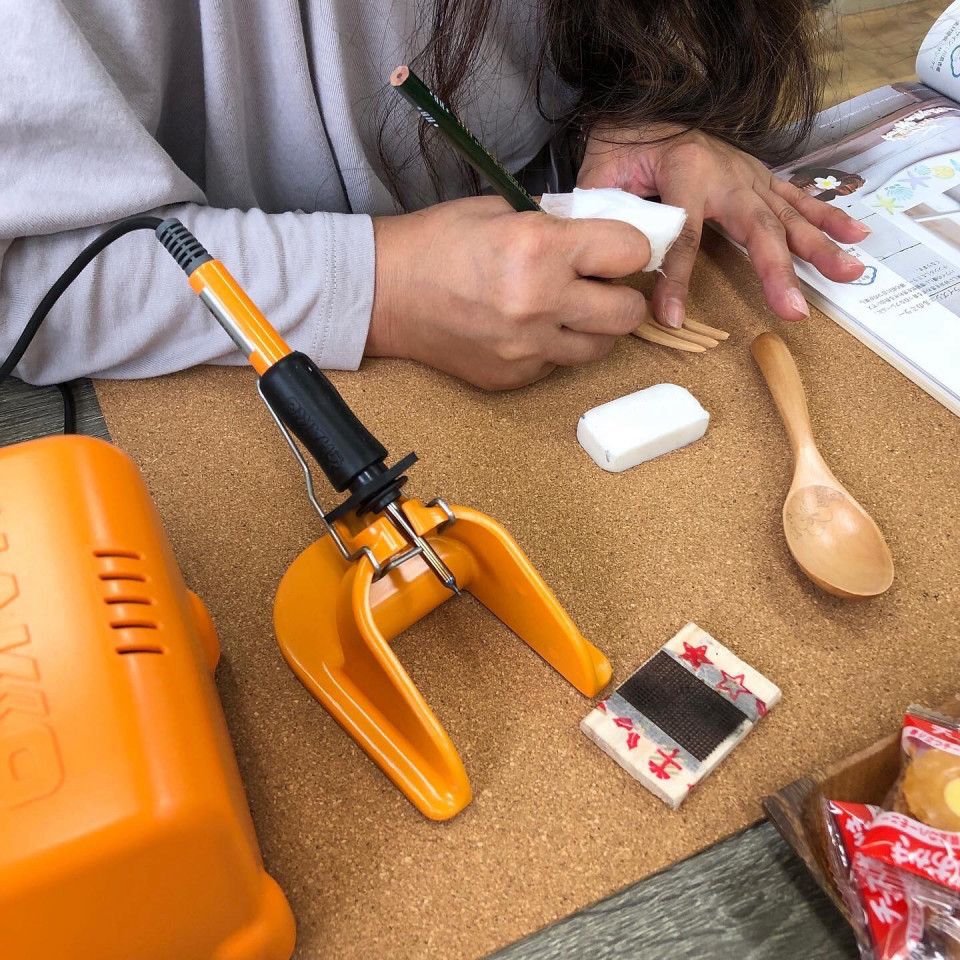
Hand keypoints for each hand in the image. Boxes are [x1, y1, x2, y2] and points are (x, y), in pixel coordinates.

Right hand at [367, 195, 649, 388]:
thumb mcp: (502, 212)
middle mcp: (541, 303)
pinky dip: (554, 348)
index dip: (630, 248)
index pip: (631, 253)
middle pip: (628, 313)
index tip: (616, 250)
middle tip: (600, 285)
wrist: (383, 293)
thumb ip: (557, 226)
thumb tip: (599, 235)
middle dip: (621, 295)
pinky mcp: (514, 377)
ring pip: (601, 348)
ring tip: (566, 310)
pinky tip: (526, 328)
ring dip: (594, 327)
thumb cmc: (436, 243)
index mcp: (541, 248)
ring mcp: (528, 348)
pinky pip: (558, 365)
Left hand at [578, 126, 870, 327]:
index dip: (677, 278)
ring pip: (789, 216)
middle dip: (777, 271)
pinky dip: (827, 219)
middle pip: (757, 227)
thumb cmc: (624, 144)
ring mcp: (749, 176)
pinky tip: (856, 237)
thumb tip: (608, 257)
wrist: (647, 108)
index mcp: (686, 170)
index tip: (673, 316)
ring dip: (820, 248)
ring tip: (852, 273)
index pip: (684, 234)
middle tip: (794, 311)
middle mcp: (728, 173)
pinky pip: (797, 200)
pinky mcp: (760, 179)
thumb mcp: (602, 173)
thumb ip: (606, 211)